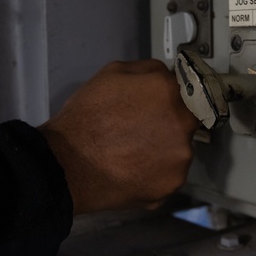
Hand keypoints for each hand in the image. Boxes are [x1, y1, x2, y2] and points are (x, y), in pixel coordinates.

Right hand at [38, 60, 198, 214]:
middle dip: (168, 125)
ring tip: (132, 153)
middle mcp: (181, 124)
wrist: (66, 164)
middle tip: (140, 131)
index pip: (190, 90)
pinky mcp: (170, 185)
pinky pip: (169, 176)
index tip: (164, 106)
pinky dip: (155, 174)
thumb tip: (168, 75)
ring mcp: (179, 158)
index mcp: (168, 91)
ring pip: (178, 151)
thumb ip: (149, 70)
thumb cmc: (84, 119)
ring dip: (163, 151)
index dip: (175, 99)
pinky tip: (132, 170)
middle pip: (186, 122)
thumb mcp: (112, 73)